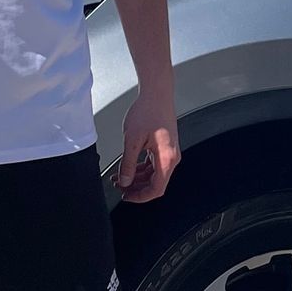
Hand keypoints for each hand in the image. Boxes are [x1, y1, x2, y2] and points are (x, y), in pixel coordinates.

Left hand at [117, 89, 178, 203]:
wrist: (157, 93)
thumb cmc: (148, 111)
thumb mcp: (132, 141)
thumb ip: (128, 164)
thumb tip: (125, 181)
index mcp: (167, 159)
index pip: (156, 189)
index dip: (140, 197)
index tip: (127, 196)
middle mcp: (172, 157)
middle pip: (156, 183)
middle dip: (136, 187)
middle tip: (120, 186)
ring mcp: (170, 152)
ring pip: (154, 174)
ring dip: (138, 178)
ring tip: (121, 176)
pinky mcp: (166, 147)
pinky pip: (155, 164)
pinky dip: (142, 168)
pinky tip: (130, 166)